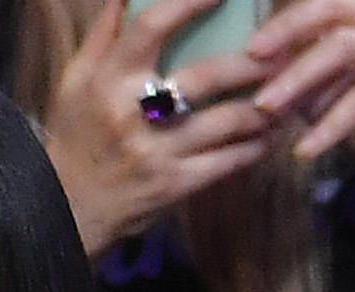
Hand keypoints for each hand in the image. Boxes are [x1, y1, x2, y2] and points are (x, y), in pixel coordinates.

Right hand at [44, 0, 275, 255]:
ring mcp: (158, 151)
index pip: (151, 26)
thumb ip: (105, 35)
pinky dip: (257, 146)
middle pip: (205, 76)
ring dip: (264, 108)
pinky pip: (229, 161)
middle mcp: (133, 112)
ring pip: (227, 121)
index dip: (189, 3)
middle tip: (281, 55)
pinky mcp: (176, 185)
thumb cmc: (77, 135)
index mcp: (107, 78)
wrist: (69, 208)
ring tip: (285, 97)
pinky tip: (271, 136)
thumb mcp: (76, 80)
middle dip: (250, 65)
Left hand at [246, 0, 354, 237]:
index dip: (280, 12)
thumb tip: (246, 55)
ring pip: (342, 48)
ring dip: (298, 78)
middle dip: (284, 31)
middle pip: (328, 8)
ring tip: (266, 108)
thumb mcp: (321, 84)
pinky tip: (304, 149)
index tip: (244, 36)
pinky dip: (328, 126)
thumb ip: (294, 62)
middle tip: (251, 56)